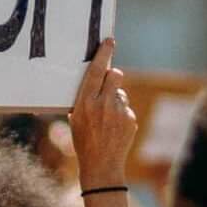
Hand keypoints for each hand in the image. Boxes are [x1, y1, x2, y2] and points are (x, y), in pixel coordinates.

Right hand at [69, 38, 135, 186]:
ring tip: (107, 119)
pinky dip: (121, 114)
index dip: (104, 54)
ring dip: (115, 100)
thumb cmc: (83, 141)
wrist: (101, 165)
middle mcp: (103, 104)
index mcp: (85, 102)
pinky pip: (126, 108)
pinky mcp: (130, 119)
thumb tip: (96, 79)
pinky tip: (114, 128)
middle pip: (116, 75)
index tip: (109, 41)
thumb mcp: (76, 118)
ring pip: (121, 93)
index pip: (97, 71)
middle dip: (114, 75)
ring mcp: (119, 112)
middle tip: (109, 82)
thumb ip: (86, 98)